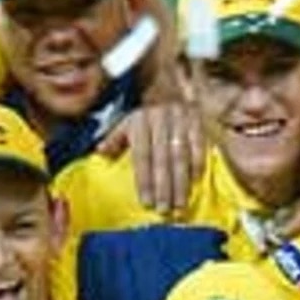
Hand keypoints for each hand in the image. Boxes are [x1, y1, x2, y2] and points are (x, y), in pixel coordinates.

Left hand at [99, 101, 205, 215]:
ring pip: (180, 155)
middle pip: (162, 159)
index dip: (144, 180)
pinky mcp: (197, 119)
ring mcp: (180, 118)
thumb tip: (100, 152)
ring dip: (180, 182)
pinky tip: (195, 182)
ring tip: (180, 204)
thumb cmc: (146, 117)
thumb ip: (115, 139)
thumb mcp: (127, 123)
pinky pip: (198, 144)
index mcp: (140, 121)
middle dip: (163, 187)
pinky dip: (197, 163)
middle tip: (164, 210)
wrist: (169, 88)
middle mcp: (159, 118)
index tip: (147, 203)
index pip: (142, 156)